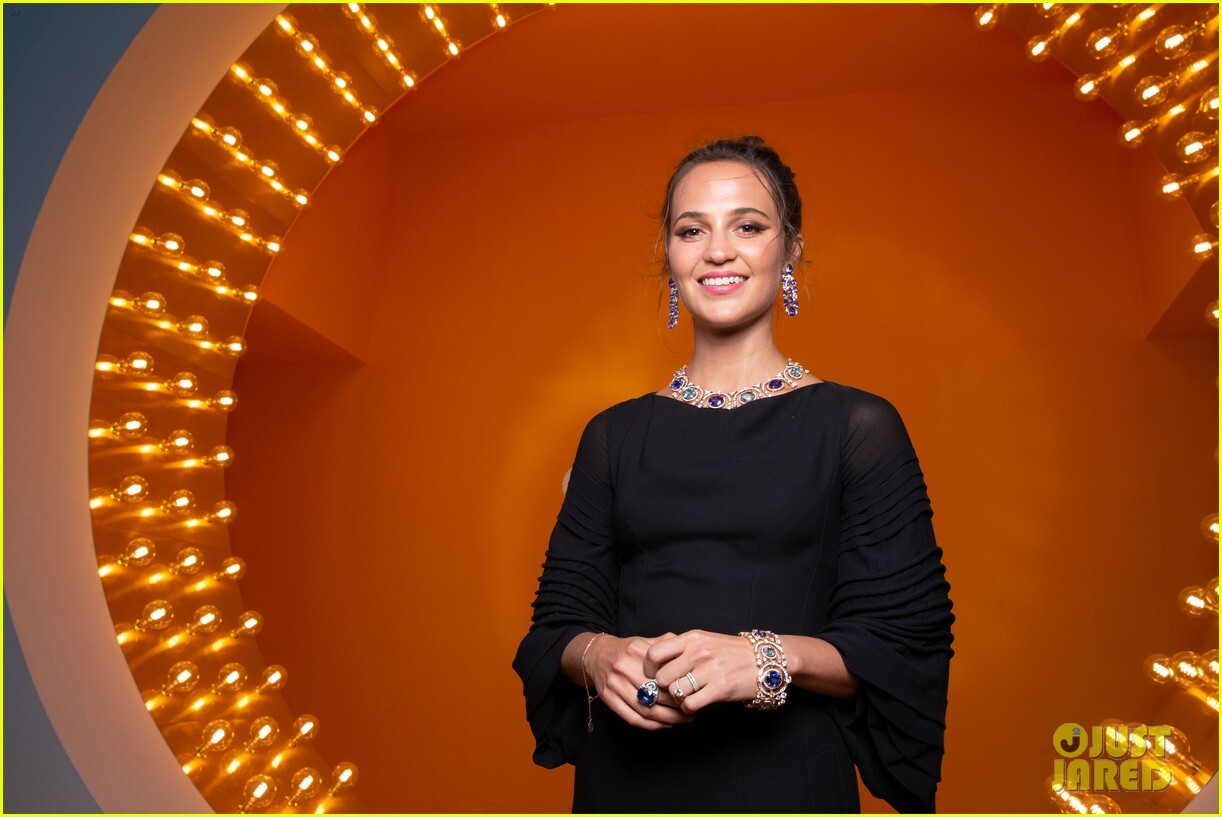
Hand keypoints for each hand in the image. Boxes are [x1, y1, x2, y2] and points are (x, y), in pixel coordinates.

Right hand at [586, 634, 694, 729]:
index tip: (693, 692)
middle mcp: (624, 668)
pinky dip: (651, 726)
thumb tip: (687, 653)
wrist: (597, 655)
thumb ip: (666, 644)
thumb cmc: (627, 651)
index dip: (680, 686)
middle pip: (656, 694)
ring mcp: (614, 685)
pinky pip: (633, 718)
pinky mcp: (608, 698)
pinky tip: (665, 724)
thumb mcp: (645, 641)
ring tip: (682, 720)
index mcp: (637, 652)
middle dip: (677, 706)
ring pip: (646, 710)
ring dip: (667, 719)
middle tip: (691, 710)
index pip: (664, 674)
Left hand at [643, 630, 758, 713]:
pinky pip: (689, 704)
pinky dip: (688, 708)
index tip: (653, 676)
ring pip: (675, 692)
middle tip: (671, 691)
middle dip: (664, 688)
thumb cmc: (729, 651)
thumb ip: (679, 647)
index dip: (648, 668)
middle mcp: (698, 652)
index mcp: (691, 638)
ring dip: (677, 699)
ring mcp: (710, 670)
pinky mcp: (720, 688)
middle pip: (662, 677)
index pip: (654, 653)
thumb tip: (651, 658)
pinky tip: (694, 704)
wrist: (763, 660)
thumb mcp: (703, 640)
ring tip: (685, 697)